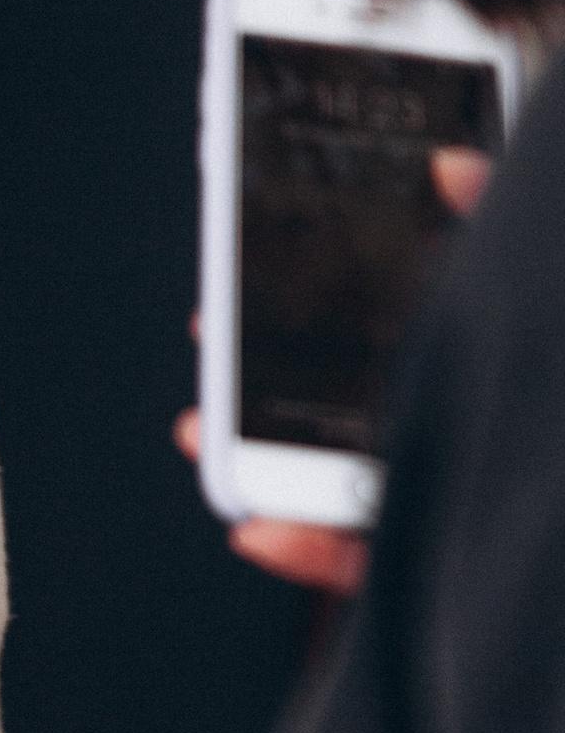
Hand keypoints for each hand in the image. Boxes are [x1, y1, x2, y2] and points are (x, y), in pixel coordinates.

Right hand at [177, 144, 491, 596]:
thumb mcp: (560, 293)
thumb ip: (509, 227)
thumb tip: (452, 166)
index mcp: (511, 352)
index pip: (422, 304)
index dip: (335, 280)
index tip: (261, 256)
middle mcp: (494, 413)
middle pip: (372, 383)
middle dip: (275, 365)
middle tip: (213, 335)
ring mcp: (480, 485)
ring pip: (358, 474)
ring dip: (265, 458)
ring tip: (204, 431)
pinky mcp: (471, 563)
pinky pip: (384, 566)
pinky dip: (314, 554)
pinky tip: (259, 531)